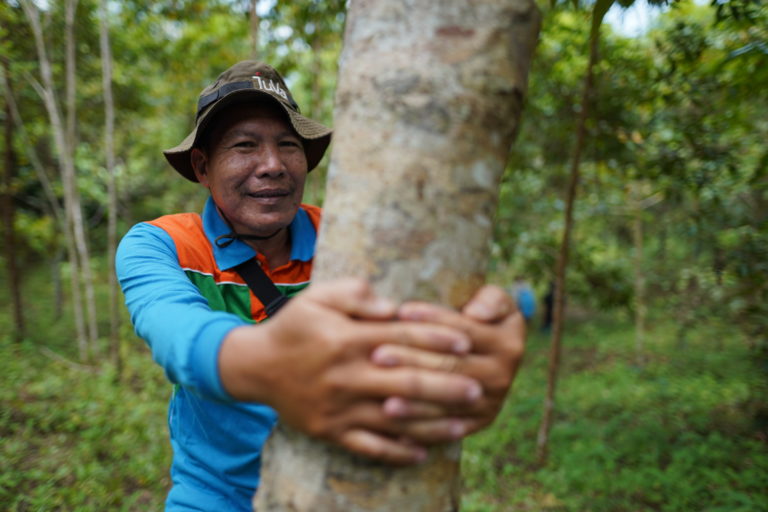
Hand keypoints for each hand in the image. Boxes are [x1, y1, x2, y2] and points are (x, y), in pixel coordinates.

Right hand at [218, 278, 483, 463]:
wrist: (255, 367)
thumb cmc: (294, 326)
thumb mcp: (318, 296)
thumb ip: (356, 293)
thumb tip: (394, 306)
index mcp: (347, 340)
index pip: (402, 338)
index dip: (437, 339)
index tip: (466, 341)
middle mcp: (347, 376)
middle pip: (407, 383)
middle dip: (447, 386)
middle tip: (479, 388)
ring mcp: (340, 408)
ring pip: (396, 420)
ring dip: (434, 423)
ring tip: (466, 423)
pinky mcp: (331, 432)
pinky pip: (370, 447)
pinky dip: (398, 453)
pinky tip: (424, 453)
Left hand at [371, 285, 524, 436]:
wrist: (493, 355)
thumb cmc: (482, 317)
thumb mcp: (496, 301)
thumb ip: (491, 300)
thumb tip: (476, 314)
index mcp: (508, 344)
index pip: (464, 330)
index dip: (432, 319)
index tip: (401, 311)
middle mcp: (502, 376)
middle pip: (450, 367)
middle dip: (411, 360)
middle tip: (378, 355)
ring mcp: (490, 403)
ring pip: (445, 402)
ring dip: (413, 402)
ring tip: (383, 397)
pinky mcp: (478, 423)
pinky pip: (445, 428)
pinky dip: (419, 429)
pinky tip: (393, 425)